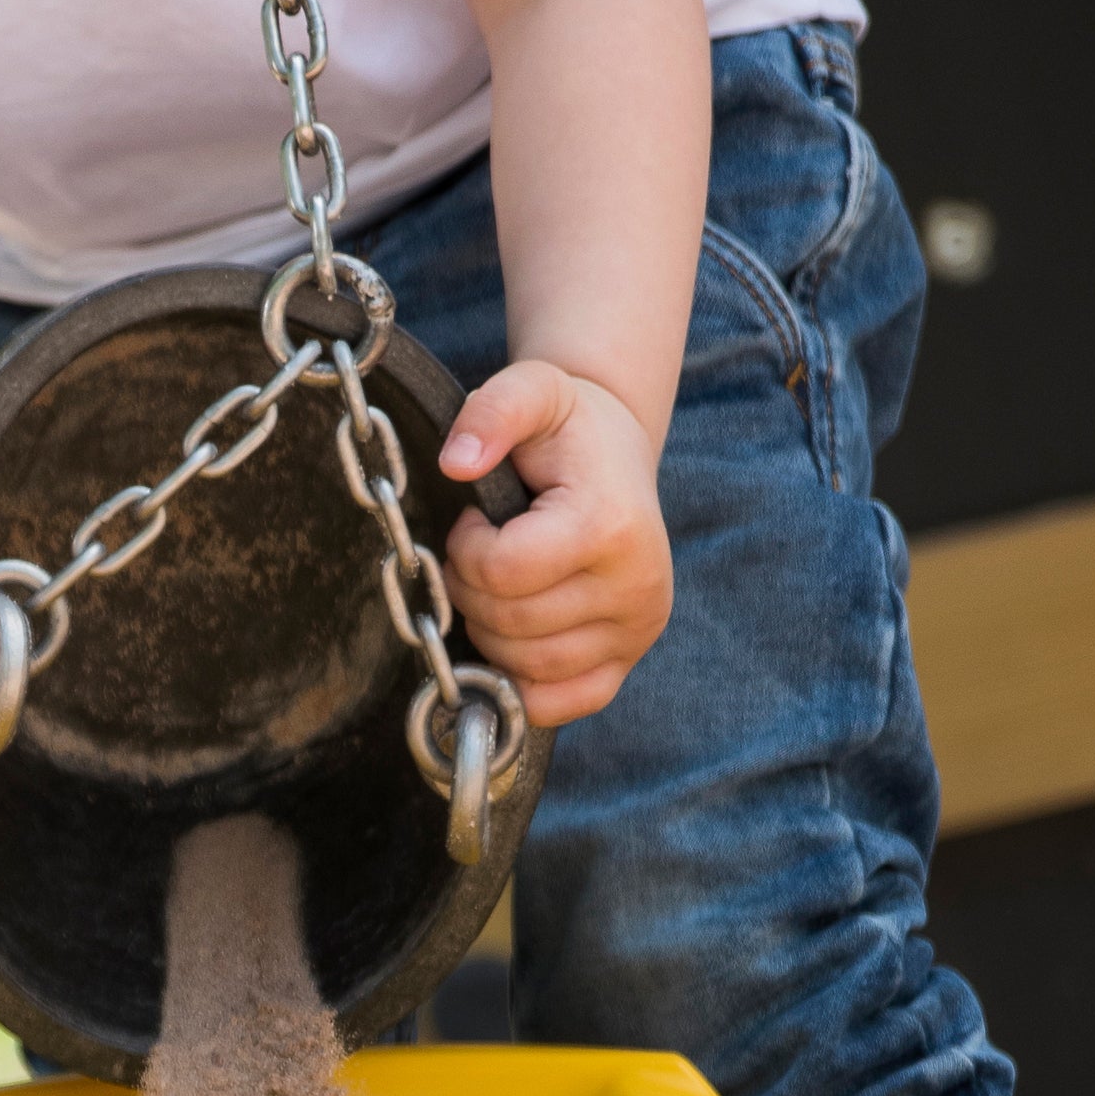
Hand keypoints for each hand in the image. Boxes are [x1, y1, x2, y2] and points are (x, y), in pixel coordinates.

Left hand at [435, 359, 671, 726]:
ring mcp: (638, 631)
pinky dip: (521, 680)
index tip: (473, 522)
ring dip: (488, 631)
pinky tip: (513, 634)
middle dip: (470, 590)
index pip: (502, 573)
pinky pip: (560, 703)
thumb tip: (456, 463)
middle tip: (479, 553)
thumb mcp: (532, 392)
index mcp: (612, 526)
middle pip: (509, 624)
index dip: (464, 550)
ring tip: (500, 583)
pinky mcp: (628, 661)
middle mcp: (638, 587)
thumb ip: (492, 411)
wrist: (614, 454)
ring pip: (525, 666)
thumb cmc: (566, 428)